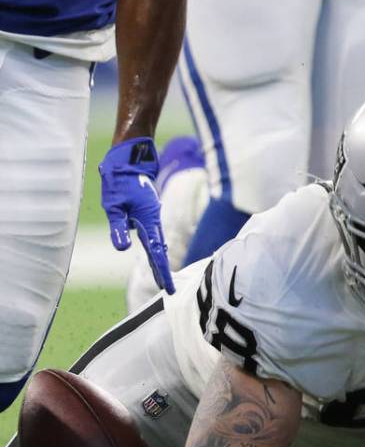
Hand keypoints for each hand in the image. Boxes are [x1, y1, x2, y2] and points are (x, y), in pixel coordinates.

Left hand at [99, 137, 174, 293]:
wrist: (129, 158)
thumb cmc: (119, 179)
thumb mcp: (113, 205)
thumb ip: (119, 227)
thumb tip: (123, 249)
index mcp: (149, 220)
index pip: (157, 251)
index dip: (162, 271)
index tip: (169, 288)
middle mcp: (153, 220)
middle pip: (160, 250)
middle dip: (163, 269)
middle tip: (168, 289)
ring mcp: (151, 215)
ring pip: (157, 242)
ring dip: (159, 259)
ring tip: (162, 277)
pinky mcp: (147, 211)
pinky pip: (153, 233)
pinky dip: (155, 246)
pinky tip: (155, 253)